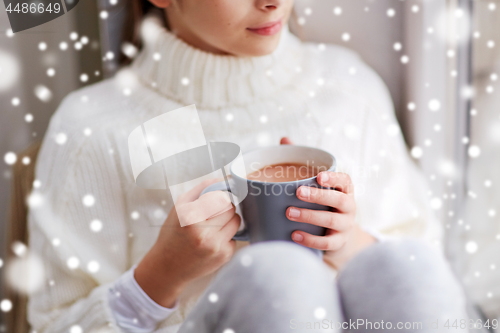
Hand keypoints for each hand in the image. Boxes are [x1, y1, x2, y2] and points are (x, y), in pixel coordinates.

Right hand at [135, 178, 240, 306]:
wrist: (167, 267)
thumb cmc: (173, 232)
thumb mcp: (180, 206)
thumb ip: (202, 189)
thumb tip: (224, 180)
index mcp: (190, 216)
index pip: (220, 196)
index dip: (220, 196)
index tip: (217, 198)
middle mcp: (203, 232)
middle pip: (230, 208)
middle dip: (224, 207)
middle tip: (213, 213)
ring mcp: (215, 246)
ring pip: (236, 221)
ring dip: (228, 220)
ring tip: (213, 226)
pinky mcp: (224, 256)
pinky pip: (235, 236)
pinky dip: (226, 236)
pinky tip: (212, 240)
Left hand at [280, 137, 375, 270]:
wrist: (339, 238)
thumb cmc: (323, 204)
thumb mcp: (317, 186)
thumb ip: (302, 162)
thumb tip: (284, 139)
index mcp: (344, 190)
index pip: (345, 180)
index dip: (334, 177)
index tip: (319, 176)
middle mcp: (348, 206)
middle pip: (339, 199)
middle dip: (319, 195)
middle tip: (298, 192)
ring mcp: (345, 226)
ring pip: (332, 220)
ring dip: (310, 216)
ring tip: (289, 213)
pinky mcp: (338, 243)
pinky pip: (327, 242)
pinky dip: (310, 239)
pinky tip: (294, 235)